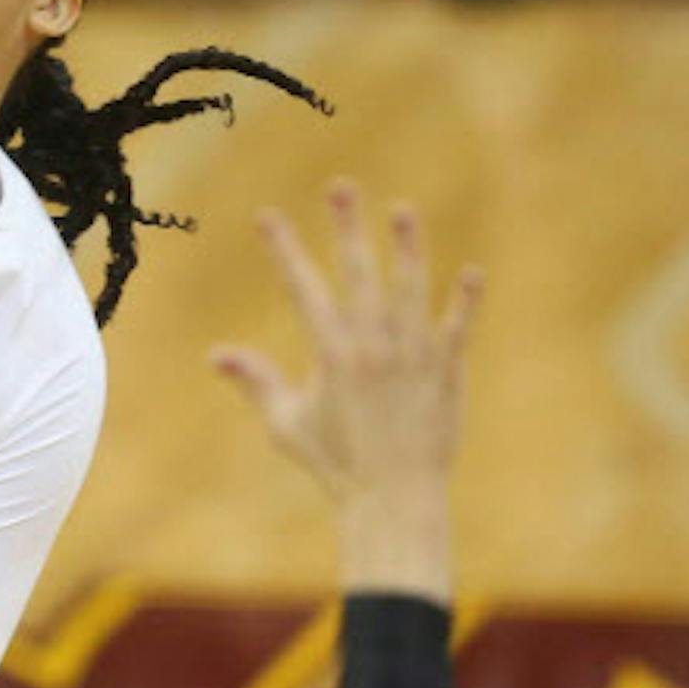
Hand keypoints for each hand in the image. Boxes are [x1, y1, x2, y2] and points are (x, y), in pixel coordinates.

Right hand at [211, 181, 480, 602]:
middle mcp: (373, 346)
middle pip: (359, 273)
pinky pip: (458, 328)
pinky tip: (472, 270)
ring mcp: (413, 356)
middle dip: (347, 227)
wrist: (394, 501)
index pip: (303, 287)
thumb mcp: (287, 423)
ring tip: (401, 209)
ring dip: (408, 246)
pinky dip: (465, 300)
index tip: (267, 215)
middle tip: (340, 186)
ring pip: (411, 288)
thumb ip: (257, 382)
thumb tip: (216, 354)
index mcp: (332, 353)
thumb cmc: (335, 465)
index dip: (284, 248)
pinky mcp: (445, 372)